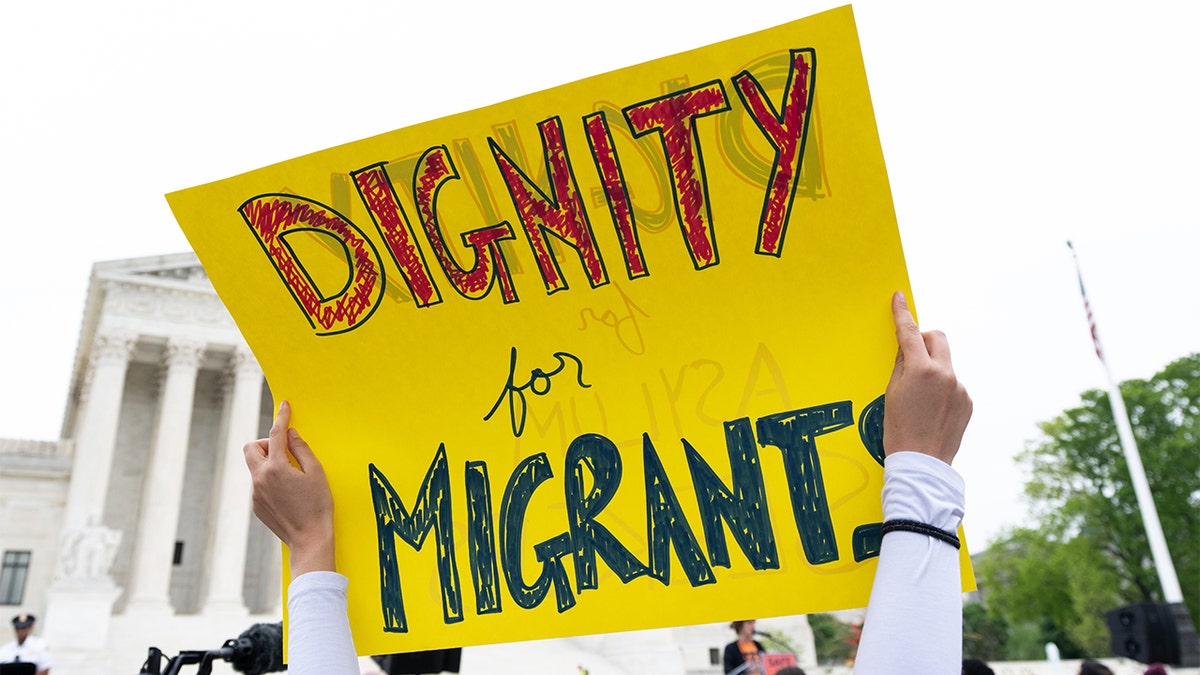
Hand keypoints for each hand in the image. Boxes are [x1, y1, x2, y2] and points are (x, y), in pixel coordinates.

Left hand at [243, 400, 335, 578]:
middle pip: (250, 448)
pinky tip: (288, 494)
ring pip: (254, 467)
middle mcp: (260, 479)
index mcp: (276, 468)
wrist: (309, 540)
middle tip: (284, 452)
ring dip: (269, 463)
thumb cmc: (317, 507)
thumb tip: (291, 434)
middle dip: (265, 444)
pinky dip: (270, 481)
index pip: (276, 434)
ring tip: (291, 477)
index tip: (284, 406)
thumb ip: (302, 449)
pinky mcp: (256, 506)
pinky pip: (259, 484)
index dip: (281, 417)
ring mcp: (255, 493)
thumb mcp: (316, 473)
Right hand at [883, 291, 971, 464]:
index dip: (902, 313)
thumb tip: (906, 348)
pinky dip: (942, 388)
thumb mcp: (891, 394)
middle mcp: (946, 375)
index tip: (899, 298)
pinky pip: (953, 384)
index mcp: (922, 371)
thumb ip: (901, 365)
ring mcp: (960, 388)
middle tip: (910, 353)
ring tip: (919, 399)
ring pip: (945, 363)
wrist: (922, 464)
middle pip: (937, 337)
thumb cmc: (900, 432)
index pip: (909, 332)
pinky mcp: (968, 401)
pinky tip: (931, 410)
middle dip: (924, 338)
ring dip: (932, 369)